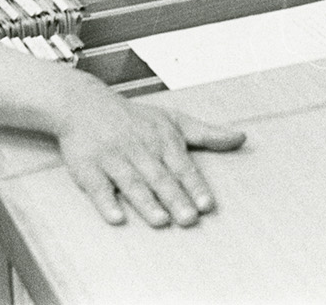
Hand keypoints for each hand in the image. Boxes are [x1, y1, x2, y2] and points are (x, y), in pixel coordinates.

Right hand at [56, 83, 245, 226]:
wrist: (84, 105)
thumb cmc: (134, 118)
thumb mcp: (173, 120)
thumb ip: (207, 134)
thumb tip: (241, 137)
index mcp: (162, 140)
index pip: (182, 166)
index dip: (195, 186)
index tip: (207, 204)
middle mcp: (139, 149)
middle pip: (160, 178)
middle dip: (175, 198)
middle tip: (189, 219)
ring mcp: (113, 159)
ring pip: (132, 183)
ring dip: (146, 202)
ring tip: (160, 221)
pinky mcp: (88, 168)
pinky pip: (97, 187)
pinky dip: (106, 202)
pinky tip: (116, 217)